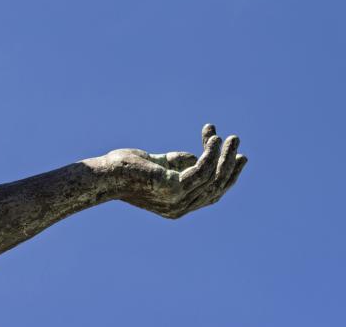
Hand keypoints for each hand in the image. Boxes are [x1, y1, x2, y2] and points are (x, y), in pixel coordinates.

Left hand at [103, 123, 246, 218]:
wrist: (106, 175)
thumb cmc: (130, 168)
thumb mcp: (163, 165)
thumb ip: (183, 163)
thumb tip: (203, 154)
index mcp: (180, 206)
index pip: (213, 194)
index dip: (228, 176)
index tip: (239, 157)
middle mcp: (181, 208)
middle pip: (217, 187)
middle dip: (230, 164)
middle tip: (236, 141)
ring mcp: (177, 201)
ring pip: (212, 178)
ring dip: (223, 155)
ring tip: (228, 137)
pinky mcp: (173, 188)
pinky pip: (201, 171)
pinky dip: (210, 154)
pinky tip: (213, 140)